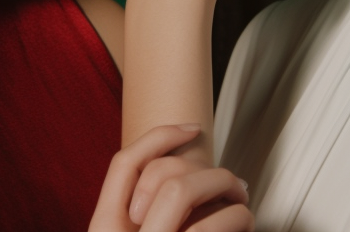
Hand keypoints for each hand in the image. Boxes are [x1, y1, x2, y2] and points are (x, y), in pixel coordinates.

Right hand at [91, 124, 253, 231]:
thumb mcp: (137, 230)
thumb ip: (148, 210)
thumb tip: (190, 175)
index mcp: (104, 230)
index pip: (123, 163)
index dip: (159, 135)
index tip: (192, 128)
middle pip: (166, 176)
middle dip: (212, 174)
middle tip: (236, 186)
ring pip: (193, 198)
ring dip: (230, 197)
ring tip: (243, 210)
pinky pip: (218, 225)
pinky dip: (239, 219)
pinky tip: (245, 227)